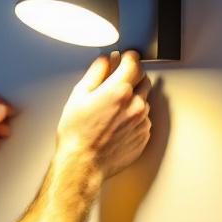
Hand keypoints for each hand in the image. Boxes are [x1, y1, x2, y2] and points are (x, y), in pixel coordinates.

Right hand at [56, 51, 151, 177]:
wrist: (83, 164)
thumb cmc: (77, 134)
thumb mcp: (78, 96)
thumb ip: (96, 72)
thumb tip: (105, 60)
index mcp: (119, 91)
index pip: (135, 62)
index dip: (128, 58)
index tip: (124, 59)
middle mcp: (135, 104)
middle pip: (144, 79)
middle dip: (132, 78)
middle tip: (115, 86)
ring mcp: (142, 121)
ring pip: (144, 100)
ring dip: (133, 99)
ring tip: (112, 111)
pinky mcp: (144, 135)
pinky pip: (144, 119)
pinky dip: (134, 117)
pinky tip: (116, 124)